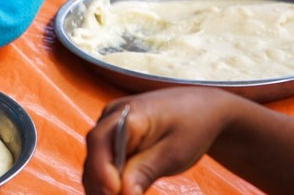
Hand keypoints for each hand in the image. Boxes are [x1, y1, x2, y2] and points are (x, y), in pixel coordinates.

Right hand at [83, 88, 237, 194]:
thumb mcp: (174, 152)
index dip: (101, 171)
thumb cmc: (191, 126)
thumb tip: (123, 193)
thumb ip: (146, 171)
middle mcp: (110, 118)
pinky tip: (120, 192)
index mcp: (127, 114)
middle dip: (100, 185)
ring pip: (94, 162)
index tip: (113, 193)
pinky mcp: (113, 140)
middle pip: (93, 155)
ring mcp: (109, 128)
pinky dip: (108, 181)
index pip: (101, 141)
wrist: (200, 108)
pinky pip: (103, 163)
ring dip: (102, 186)